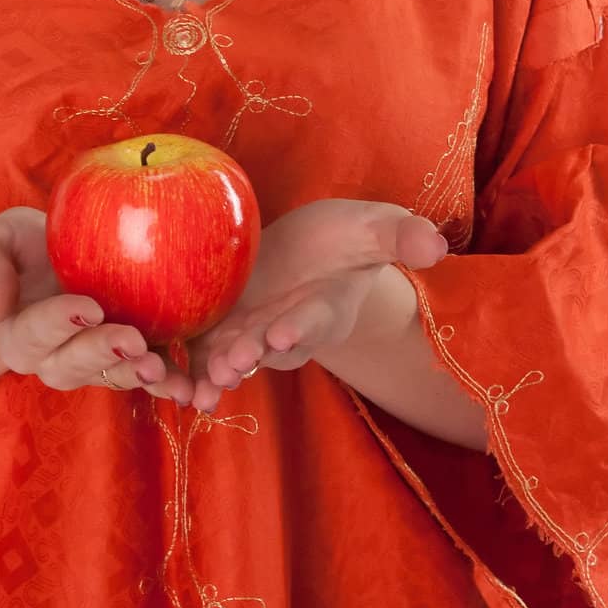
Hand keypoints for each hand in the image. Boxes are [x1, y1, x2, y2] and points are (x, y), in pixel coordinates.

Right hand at [0, 206, 194, 404]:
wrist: (47, 255)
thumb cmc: (16, 244)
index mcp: (18, 332)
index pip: (34, 332)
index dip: (61, 322)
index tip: (89, 306)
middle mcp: (53, 357)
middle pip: (74, 364)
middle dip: (104, 353)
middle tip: (132, 340)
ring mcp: (90, 361)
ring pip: (110, 376)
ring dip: (135, 374)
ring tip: (160, 368)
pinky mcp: (124, 357)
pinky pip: (141, 373)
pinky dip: (166, 380)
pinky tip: (188, 381)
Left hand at [179, 199, 448, 414]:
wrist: (311, 254)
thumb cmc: (347, 239)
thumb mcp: (376, 229)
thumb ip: (400, 236)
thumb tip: (437, 243)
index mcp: (324, 308)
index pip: (314, 320)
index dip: (301, 326)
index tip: (288, 331)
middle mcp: (287, 330)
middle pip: (268, 348)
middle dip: (253, 354)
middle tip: (235, 360)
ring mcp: (251, 334)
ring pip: (232, 358)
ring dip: (217, 370)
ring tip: (205, 379)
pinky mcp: (219, 330)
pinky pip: (200, 355)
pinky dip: (187, 369)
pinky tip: (170, 379)